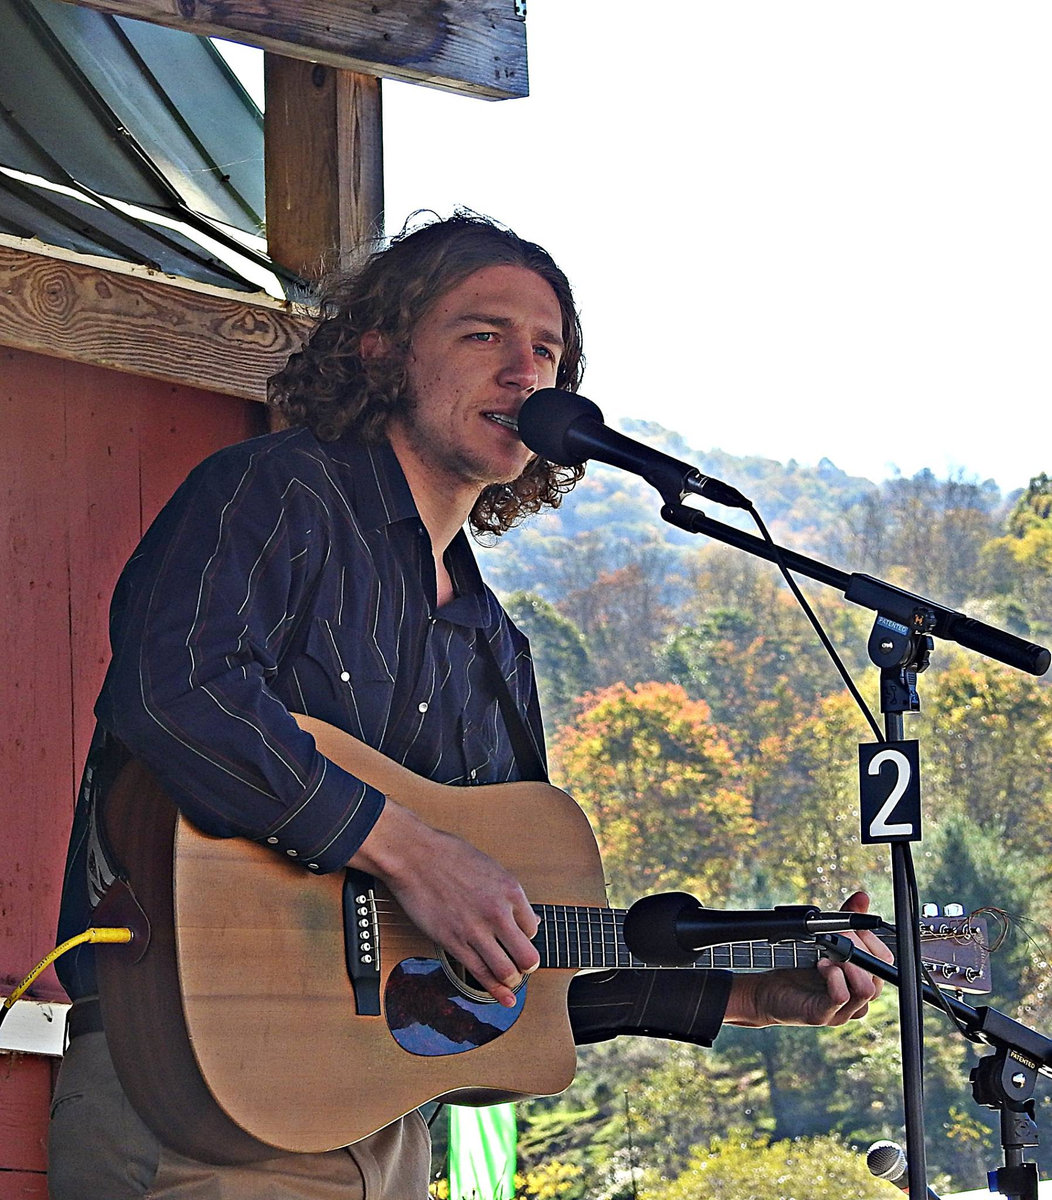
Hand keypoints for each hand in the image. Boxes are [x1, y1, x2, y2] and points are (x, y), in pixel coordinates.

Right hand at [350, 800, 539, 1007]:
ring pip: (507, 971)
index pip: (533, 928)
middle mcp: (497, 912)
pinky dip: (495, 990)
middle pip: (527, 956)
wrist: (414, 856)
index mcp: (510, 890)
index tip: (518, 940)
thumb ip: (509, 894)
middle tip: (522, 967)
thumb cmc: (448, 856)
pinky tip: (503, 997)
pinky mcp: (453, 942)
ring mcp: (475, 929)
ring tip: (509, 979)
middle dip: (526, 966)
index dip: (526, 937)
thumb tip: (527, 917)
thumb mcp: (491, 867)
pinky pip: (480, 973)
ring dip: (511, 980)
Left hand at [724, 891, 892, 1027]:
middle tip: (837, 936)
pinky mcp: (823, 1014)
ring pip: (867, 989)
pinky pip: (842, 997)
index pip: (884, 962)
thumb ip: (844, 920)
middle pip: (878, 975)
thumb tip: (863, 897)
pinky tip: (821, 966)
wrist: (767, 991)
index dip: (872, 941)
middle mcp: (856, 998)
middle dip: (858, 947)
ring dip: (848, 964)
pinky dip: (834, 977)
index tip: (853, 928)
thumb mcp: (823, 940)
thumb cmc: (797, 966)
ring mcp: (842, 1010)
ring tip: (827, 955)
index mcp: (860, 980)